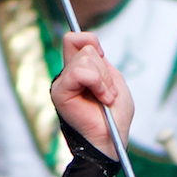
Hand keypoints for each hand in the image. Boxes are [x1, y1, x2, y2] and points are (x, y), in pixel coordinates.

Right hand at [50, 33, 133, 159]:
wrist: (113, 138)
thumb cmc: (116, 116)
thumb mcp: (115, 82)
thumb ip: (102, 62)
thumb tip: (91, 46)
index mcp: (80, 70)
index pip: (75, 38)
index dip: (91, 41)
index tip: (103, 56)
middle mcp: (68, 74)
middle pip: (85, 47)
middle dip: (106, 71)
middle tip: (109, 93)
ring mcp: (62, 82)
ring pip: (85, 58)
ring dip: (104, 81)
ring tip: (106, 98)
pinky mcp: (60, 91)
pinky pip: (80, 72)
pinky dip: (98, 83)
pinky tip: (102, 98)